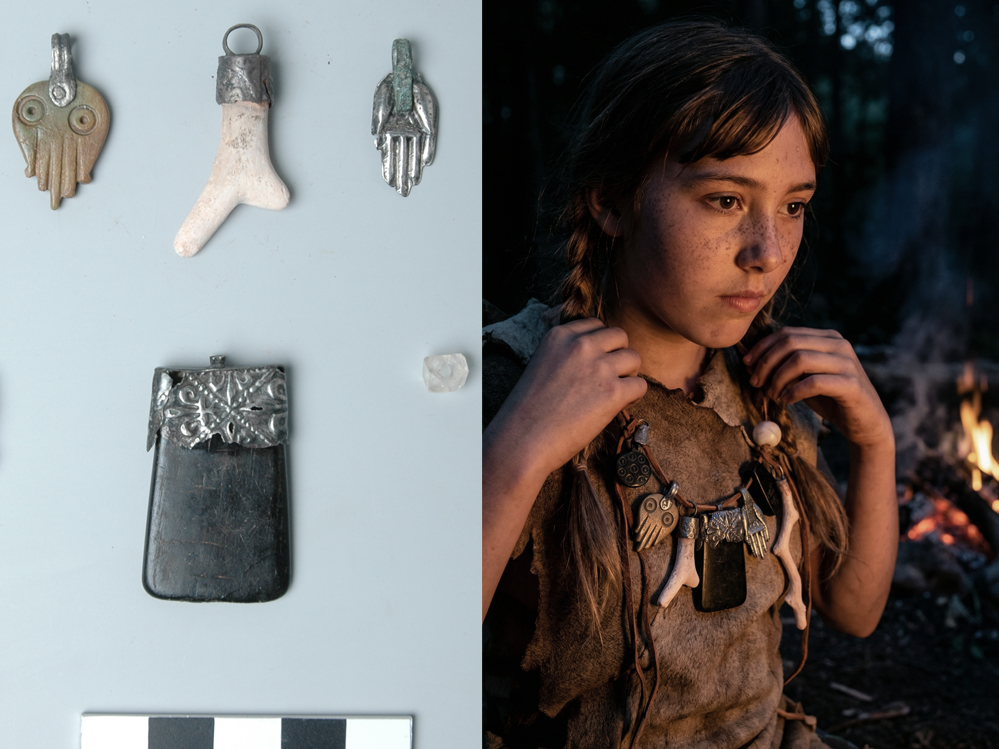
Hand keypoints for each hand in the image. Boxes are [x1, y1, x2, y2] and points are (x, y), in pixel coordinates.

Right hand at [488, 318, 646, 479]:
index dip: (600, 344)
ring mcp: (599, 367)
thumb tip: (595, 356)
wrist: (522, 440)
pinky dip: (633, 397)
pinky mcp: (613, 392)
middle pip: (620, 336)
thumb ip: (565, 354)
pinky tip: (616, 407)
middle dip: (618, 354)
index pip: (595, 325)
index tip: (594, 362)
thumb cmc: (528, 410)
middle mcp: (581, 345)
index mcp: (559, 335)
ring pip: (634, 358)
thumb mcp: (540, 365)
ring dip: (628, 374)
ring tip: (613, 392)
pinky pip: (640, 385)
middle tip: (608, 376)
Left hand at [742, 327, 891, 448]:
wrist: (864, 422)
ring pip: (800, 359)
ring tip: (771, 393)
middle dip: (766, 362)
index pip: (787, 333)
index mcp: (827, 337)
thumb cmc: (829, 398)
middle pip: (791, 343)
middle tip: (755, 382)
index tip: (747, 364)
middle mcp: (839, 345)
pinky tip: (787, 400)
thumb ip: (783, 367)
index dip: (763, 347)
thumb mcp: (803, 378)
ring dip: (778, 378)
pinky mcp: (851, 384)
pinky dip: (794, 391)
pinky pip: (814, 382)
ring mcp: (847, 363)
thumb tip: (749, 361)